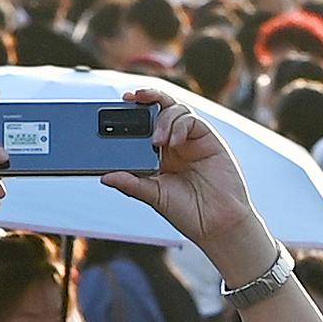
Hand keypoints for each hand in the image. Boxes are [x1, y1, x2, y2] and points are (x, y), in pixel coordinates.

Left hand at [104, 92, 275, 278]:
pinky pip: (192, 121)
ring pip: (176, 110)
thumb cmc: (188, 212)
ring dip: (163, 120)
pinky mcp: (209, 140)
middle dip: (146, 98)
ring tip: (157, 141)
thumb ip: (131, 184)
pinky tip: (174, 142)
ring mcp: (191, 140)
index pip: (144, 124)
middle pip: (160, 108)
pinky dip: (180, 126)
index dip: (132, 111)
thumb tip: (105, 177)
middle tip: (132, 98)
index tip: (119, 104)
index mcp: (159, 154)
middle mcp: (174, 143)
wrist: (217, 224)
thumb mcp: (154, 196)